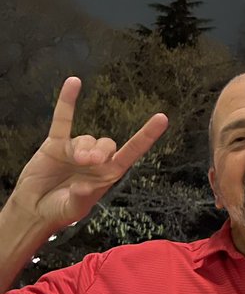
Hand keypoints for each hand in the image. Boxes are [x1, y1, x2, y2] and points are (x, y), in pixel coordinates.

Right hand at [9, 77, 167, 230]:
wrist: (34, 208)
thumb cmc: (59, 210)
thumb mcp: (74, 209)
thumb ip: (82, 197)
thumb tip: (86, 185)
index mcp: (108, 175)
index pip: (132, 152)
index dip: (146, 136)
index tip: (162, 118)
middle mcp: (96, 160)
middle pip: (107, 144)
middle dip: (100, 151)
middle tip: (89, 162)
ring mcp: (76, 150)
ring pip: (86, 138)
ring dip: (81, 148)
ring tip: (75, 160)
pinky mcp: (55, 143)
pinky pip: (63, 119)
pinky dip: (67, 101)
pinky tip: (73, 83)